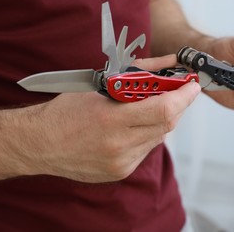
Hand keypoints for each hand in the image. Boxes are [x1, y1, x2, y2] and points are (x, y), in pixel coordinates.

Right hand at [24, 55, 199, 182]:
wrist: (41, 143)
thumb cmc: (66, 111)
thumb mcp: (101, 83)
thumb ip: (139, 71)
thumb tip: (168, 62)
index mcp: (112, 119)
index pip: (164, 110)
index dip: (184, 97)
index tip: (192, 86)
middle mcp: (119, 145)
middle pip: (167, 125)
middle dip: (177, 106)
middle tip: (177, 93)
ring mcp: (121, 162)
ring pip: (158, 137)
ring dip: (161, 120)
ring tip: (149, 108)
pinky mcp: (121, 172)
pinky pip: (146, 150)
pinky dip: (147, 135)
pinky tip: (134, 127)